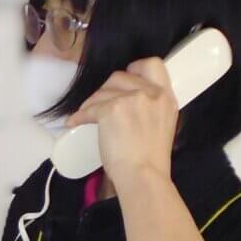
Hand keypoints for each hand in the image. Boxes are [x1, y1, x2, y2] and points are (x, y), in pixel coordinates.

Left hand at [62, 57, 177, 192]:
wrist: (143, 175)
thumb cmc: (151, 161)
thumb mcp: (162, 127)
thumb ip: (151, 111)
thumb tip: (130, 108)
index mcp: (166, 97)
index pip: (153, 65)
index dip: (135, 68)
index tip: (125, 77)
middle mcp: (150, 94)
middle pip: (121, 76)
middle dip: (107, 88)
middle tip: (100, 103)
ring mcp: (131, 99)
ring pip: (103, 91)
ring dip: (91, 103)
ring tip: (86, 115)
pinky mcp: (111, 110)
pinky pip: (89, 109)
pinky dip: (79, 116)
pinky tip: (73, 122)